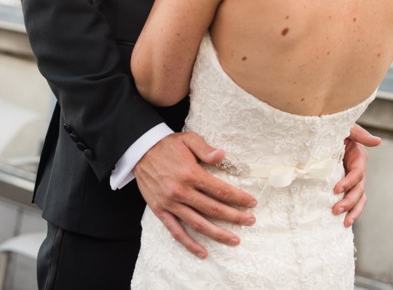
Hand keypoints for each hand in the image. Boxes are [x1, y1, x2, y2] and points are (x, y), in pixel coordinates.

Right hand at [134, 132, 256, 257]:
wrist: (140, 151)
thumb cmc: (168, 145)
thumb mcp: (189, 140)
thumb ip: (206, 149)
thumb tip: (222, 155)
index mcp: (191, 174)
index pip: (220, 190)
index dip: (238, 198)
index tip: (251, 203)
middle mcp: (181, 192)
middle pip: (213, 209)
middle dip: (234, 217)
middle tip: (250, 221)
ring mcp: (170, 204)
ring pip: (198, 224)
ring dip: (217, 234)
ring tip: (234, 240)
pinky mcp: (160, 211)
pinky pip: (176, 231)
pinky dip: (189, 244)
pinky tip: (202, 252)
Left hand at [332, 123, 381, 226]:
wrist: (318, 136)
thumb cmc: (331, 129)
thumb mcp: (345, 128)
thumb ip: (359, 134)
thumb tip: (378, 142)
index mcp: (358, 156)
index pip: (358, 172)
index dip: (349, 181)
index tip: (336, 189)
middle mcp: (357, 169)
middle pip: (359, 188)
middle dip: (350, 201)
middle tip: (336, 210)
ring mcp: (352, 180)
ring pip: (359, 198)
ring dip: (353, 211)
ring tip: (344, 223)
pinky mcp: (344, 187)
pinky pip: (352, 202)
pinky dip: (351, 212)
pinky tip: (344, 224)